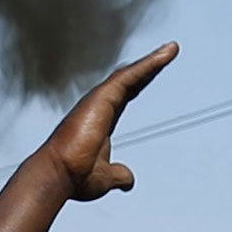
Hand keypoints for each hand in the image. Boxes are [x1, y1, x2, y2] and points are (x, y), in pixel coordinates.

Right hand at [38, 42, 177, 202]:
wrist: (58, 175)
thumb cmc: (75, 178)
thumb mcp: (106, 178)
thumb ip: (119, 176)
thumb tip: (129, 182)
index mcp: (99, 125)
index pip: (123, 99)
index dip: (138, 86)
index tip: (151, 75)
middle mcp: (97, 110)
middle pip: (129, 83)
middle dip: (147, 69)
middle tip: (167, 54)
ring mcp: (98, 102)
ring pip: (130, 75)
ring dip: (152, 61)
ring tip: (173, 49)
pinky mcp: (101, 97)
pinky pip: (130, 75)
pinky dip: (148, 64)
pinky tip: (166, 55)